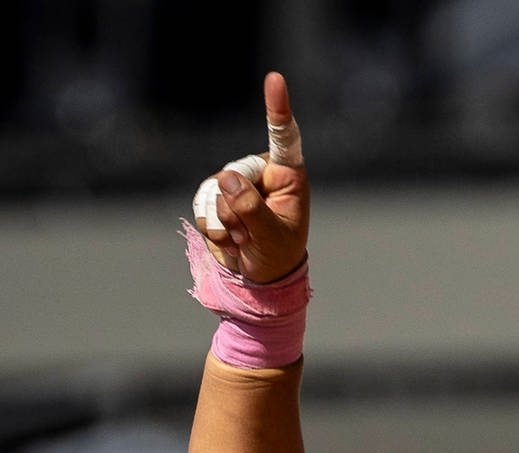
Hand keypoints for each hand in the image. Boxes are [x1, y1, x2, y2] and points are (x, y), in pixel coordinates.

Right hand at [192, 71, 308, 282]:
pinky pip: (201, 205)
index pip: (283, 139)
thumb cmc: (278, 256)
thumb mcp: (270, 237)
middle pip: (235, 172)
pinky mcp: (214, 195)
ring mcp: (235, 182)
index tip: (275, 78)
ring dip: (225, 224)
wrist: (260, 277)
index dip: (277, 109)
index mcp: (287, 178)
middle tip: (252, 235)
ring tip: (244, 240)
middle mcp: (261, 173)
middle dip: (237, 209)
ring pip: (214, 190)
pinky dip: (213, 229)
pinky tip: (231, 241)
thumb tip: (226, 179)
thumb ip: (251, 209)